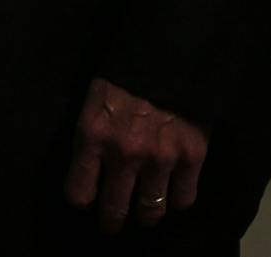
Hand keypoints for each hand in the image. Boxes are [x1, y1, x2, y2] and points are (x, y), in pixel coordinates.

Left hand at [63, 77, 207, 233]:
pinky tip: (173, 194)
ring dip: (146, 216)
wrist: (170, 50)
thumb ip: (92, 134)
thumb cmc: (124, 71)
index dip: (82, 199)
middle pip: (114, 210)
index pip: (78, 193)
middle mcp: (124, 154)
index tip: (87, 198)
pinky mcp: (192, 157)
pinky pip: (184, 198)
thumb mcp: (94, 99)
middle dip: (111, 220)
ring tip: (145, 215)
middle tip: (112, 222)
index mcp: (93, 135)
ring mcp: (160, 158)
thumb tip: (89, 165)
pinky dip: (178, 200)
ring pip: (150, 210)